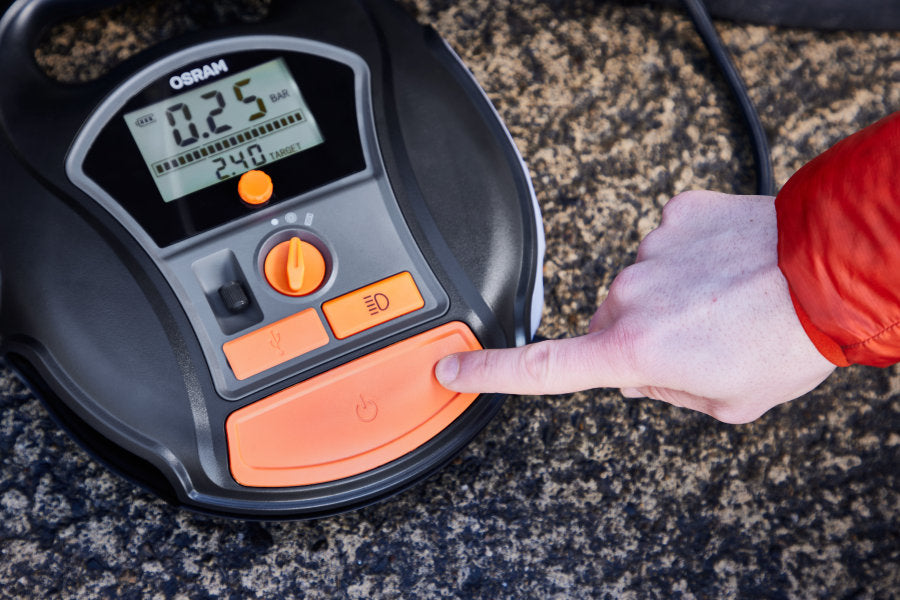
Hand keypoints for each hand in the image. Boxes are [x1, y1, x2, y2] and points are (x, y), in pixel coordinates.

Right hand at [435, 191, 835, 422]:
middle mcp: (627, 298)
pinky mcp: (676, 215)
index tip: (451, 367)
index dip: (489, 372)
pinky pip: (667, 242)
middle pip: (607, 324)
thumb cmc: (785, 342)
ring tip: (724, 302)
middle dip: (638, 336)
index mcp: (632, 351)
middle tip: (698, 340)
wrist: (830, 270)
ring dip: (671, 295)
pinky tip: (726, 266)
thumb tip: (642, 374)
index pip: (541, 368)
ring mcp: (649, 252)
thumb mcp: (728, 402)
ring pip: (641, 283)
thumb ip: (669, 392)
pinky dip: (690, 256)